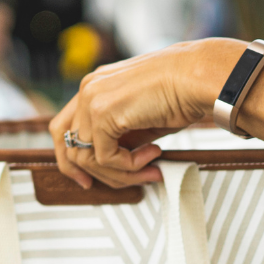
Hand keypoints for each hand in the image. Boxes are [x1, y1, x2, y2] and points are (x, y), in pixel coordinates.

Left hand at [49, 39, 246, 189]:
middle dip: (85, 172)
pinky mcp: (102, 112)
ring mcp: (92, 99)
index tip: (87, 179)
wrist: (198, 78)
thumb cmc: (181, 93)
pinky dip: (129, 166)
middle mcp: (88, 89)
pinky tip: (153, 154)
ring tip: (150, 170)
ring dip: (120, 173)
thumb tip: (116, 167)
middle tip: (108, 185)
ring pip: (86, 158)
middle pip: (65, 143)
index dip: (72, 159)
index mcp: (95, 86)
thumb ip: (122, 139)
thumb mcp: (142, 121)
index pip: (65, 126)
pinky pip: (105, 158)